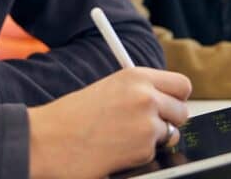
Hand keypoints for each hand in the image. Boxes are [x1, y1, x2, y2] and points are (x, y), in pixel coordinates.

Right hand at [28, 68, 190, 178]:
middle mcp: (146, 96)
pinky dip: (138, 155)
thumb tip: (166, 104)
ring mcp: (147, 123)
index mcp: (136, 76)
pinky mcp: (143, 149)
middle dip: (170, 121)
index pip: (182, 84)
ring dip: (152, 139)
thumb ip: (139, 92)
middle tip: (148, 126)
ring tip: (123, 137)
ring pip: (170, 134)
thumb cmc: (72, 116)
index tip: (169, 105)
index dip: (177, 98)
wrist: (47, 140)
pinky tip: (115, 150)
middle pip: (183, 111)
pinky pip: (152, 153)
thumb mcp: (109, 89)